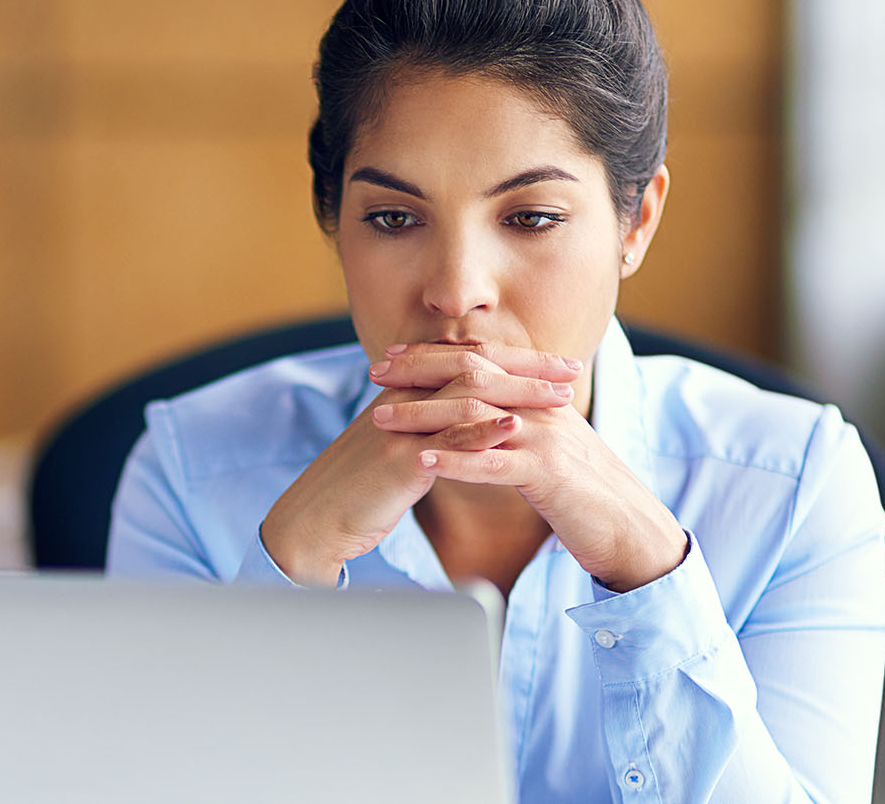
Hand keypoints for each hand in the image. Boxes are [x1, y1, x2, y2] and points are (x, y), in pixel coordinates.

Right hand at [259, 344, 580, 585]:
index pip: (466, 363)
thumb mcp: (394, 453)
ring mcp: (398, 428)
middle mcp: (401, 401)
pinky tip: (515, 427)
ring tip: (560, 395)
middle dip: (527, 366)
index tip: (557, 364)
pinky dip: (482, 431)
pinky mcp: (395, 460)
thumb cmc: (355, 494)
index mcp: (404, 396)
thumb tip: (466, 425)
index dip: (514, 360)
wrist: (311, 524)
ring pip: (465, 396)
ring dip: (517, 393)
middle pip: (472, 367)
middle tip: (573, 368)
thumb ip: (427, 432)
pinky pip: (444, 440)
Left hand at [369, 343, 688, 591]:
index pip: (482, 363)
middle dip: (420, 373)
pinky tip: (422, 461)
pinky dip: (456, 460)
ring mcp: (547, 440)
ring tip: (382, 418)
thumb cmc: (585, 495)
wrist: (633, 531)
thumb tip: (478, 418)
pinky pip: (496, 464)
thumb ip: (515, 427)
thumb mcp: (548, 450)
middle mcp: (542, 410)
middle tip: (375, 373)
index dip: (434, 357)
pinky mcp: (550, 476)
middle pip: (474, 376)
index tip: (392, 357)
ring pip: (477, 416)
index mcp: (540, 399)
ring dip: (425, 415)